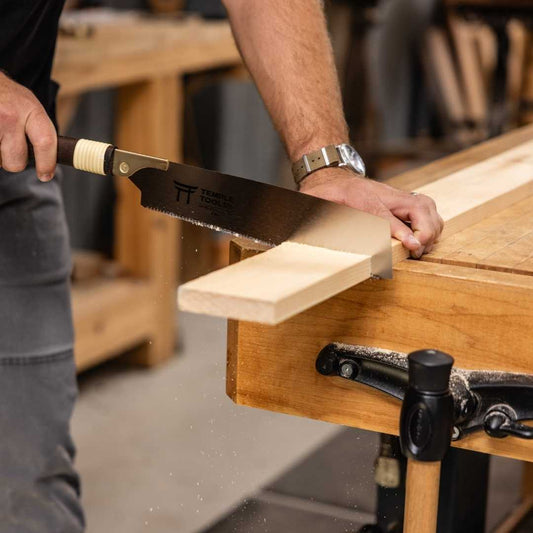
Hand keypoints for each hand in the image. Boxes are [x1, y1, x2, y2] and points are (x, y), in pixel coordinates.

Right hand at [0, 71, 56, 180]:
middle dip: (14, 161)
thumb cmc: (11, 99)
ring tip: (0, 136)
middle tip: (12, 148)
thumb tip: (51, 162)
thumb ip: (41, 132)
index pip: (45, 143)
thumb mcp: (32, 108)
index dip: (46, 163)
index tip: (45, 175)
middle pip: (16, 161)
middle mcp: (10, 116)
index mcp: (31, 111)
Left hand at [299, 168, 443, 257]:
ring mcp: (397, 196)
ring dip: (432, 228)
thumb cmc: (326, 192)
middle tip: (417, 251)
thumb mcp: (315, 202)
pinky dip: (432, 223)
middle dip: (426, 231)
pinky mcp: (404, 200)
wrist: (334, 174)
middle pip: (419, 208)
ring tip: (422, 247)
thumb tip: (306, 231)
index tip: (413, 246)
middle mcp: (386, 195)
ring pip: (428, 208)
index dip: (403, 233)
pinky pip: (428, 209)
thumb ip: (315, 216)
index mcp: (364, 198)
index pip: (388, 217)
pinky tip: (425, 238)